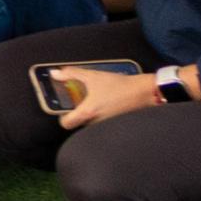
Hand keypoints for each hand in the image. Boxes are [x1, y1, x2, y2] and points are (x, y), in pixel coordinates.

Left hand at [51, 65, 165, 131]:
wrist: (146, 92)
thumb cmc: (119, 85)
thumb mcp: (93, 76)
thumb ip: (71, 74)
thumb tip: (54, 73)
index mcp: (88, 113)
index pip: (66, 124)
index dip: (62, 117)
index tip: (64, 110)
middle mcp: (96, 124)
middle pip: (79, 124)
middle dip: (78, 115)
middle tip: (80, 104)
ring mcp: (107, 127)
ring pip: (92, 125)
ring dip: (91, 116)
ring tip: (95, 103)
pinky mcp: (117, 126)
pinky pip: (104, 125)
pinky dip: (103, 117)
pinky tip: (107, 106)